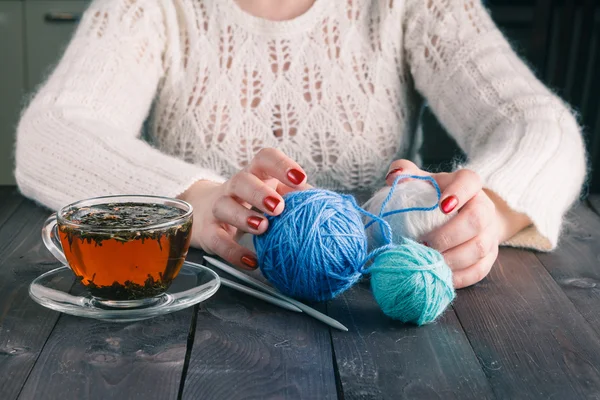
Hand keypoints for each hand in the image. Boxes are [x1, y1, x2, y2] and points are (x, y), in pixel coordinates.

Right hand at [178, 148, 308, 269]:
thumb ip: (295, 196)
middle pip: (242, 180)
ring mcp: (217, 208)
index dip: (282, 165)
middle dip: (260, 193)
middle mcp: (234, 187)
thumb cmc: (248, 201)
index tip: (300, 178)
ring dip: (244, 217)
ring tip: (263, 228)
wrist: (203, 211)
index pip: (265, 159)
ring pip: (225, 206)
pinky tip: (251, 261)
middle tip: (278, 207)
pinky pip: (218, 241)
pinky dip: (234, 252)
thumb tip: (323, 204)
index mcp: (255, 173)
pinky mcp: (208, 232)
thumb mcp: (271, 192)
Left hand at [385, 160, 528, 288]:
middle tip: (424, 244)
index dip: (459, 193)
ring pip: (480, 248)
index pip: (470, 181)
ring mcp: (490, 233)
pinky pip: (479, 270)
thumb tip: (393, 177)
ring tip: (429, 262)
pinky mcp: (489, 257)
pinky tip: (440, 276)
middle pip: (476, 220)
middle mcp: (484, 207)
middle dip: (449, 235)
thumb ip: (406, 173)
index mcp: (468, 184)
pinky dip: (459, 276)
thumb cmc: (434, 197)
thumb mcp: (421, 181)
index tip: (441, 206)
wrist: (461, 216)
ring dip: (452, 259)